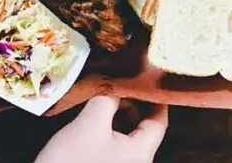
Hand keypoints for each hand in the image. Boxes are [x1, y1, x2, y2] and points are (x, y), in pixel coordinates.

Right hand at [35, 96, 167, 162]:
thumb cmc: (72, 161)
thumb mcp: (90, 124)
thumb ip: (106, 99)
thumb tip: (114, 84)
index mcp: (141, 153)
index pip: (159, 120)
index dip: (153, 96)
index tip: (144, 77)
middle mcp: (137, 162)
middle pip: (144, 126)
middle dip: (131, 103)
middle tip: (117, 83)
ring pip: (128, 134)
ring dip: (118, 114)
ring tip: (104, 96)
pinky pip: (115, 143)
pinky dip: (109, 127)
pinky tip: (96, 115)